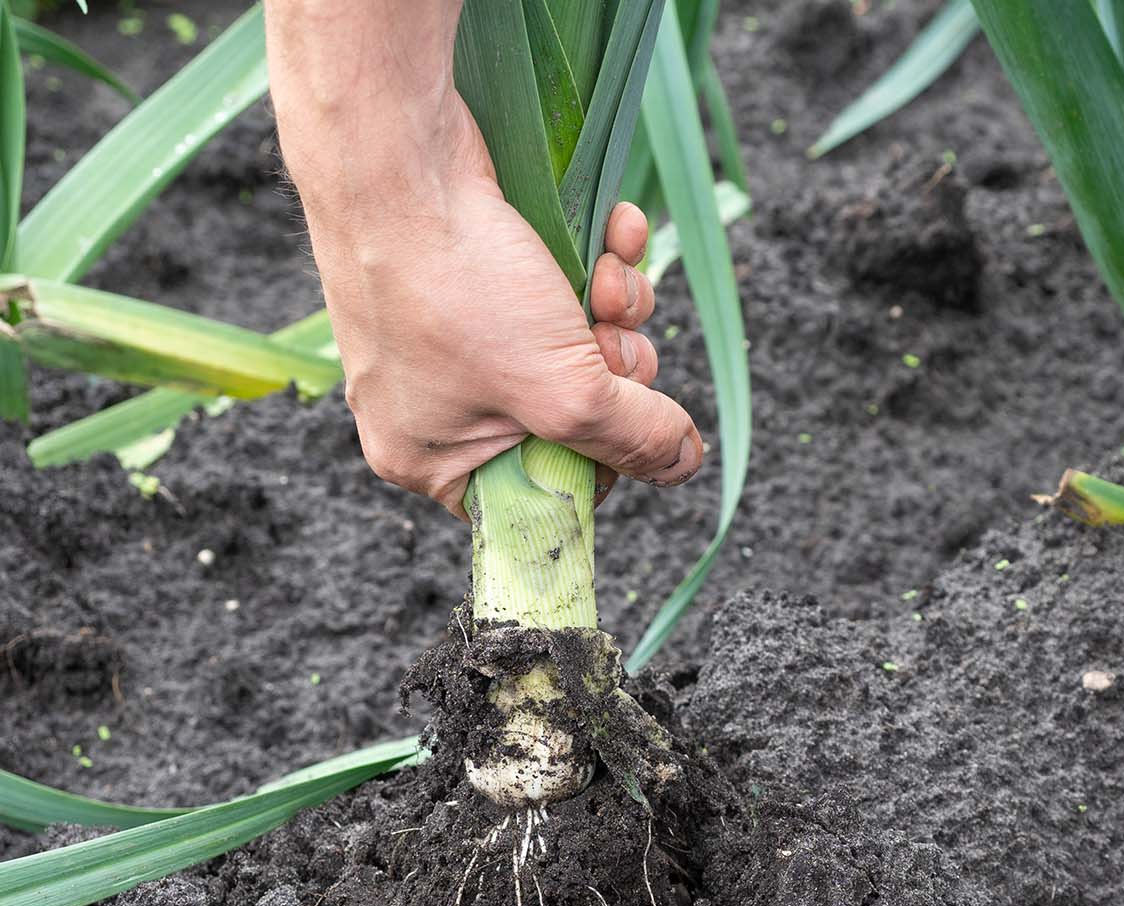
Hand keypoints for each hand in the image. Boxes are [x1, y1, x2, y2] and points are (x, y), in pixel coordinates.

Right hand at [270, 29, 701, 518]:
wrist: (400, 155)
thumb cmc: (458, 288)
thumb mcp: (564, 390)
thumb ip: (632, 438)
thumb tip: (681, 464)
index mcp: (430, 457)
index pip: (542, 491)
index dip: (600, 457)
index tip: (624, 419)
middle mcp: (436, 402)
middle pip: (573, 413)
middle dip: (615, 366)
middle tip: (611, 335)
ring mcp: (452, 332)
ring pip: (578, 344)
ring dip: (618, 307)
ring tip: (608, 273)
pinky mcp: (476, 269)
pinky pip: (562, 287)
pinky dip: (602, 260)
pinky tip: (616, 228)